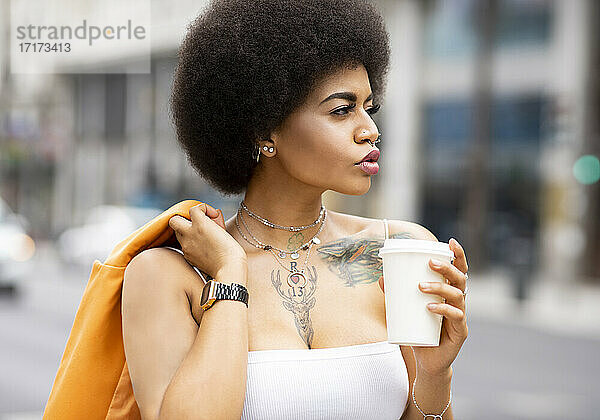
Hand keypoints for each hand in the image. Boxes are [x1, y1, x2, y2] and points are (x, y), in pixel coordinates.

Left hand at [168, 203, 246, 278]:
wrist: (229, 269)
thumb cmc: (231, 249)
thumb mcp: (224, 230)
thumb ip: (215, 221)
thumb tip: (212, 216)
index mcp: (200, 224)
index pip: (193, 209)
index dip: (204, 209)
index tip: (213, 215)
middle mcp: (190, 234)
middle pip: (174, 220)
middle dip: (184, 219)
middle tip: (196, 223)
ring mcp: (186, 246)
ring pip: (178, 234)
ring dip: (186, 231)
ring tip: (201, 235)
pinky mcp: (187, 257)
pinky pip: (184, 246)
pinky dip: (191, 243)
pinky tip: (203, 247)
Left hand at [377, 238, 468, 375]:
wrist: (428, 363)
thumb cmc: (419, 332)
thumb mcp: (407, 312)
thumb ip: (396, 296)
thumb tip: (381, 279)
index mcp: (450, 294)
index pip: (459, 270)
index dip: (458, 256)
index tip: (450, 241)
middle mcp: (459, 303)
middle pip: (460, 279)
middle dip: (447, 268)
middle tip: (430, 263)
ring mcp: (461, 317)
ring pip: (458, 296)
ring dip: (439, 288)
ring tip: (420, 287)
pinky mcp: (460, 333)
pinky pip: (456, 317)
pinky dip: (444, 310)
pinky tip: (430, 307)